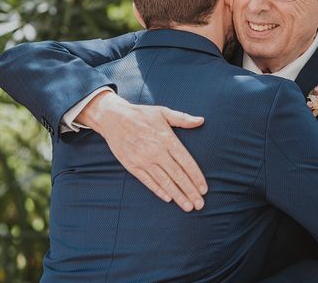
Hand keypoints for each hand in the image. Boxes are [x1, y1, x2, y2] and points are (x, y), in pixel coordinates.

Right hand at [77, 92, 207, 211]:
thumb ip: (182, 118)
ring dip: (177, 195)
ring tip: (188, 206)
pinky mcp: (132, 166)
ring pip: (164, 181)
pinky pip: (148, 181)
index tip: (204, 189)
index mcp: (166, 139)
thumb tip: (201, 121)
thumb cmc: (141, 114)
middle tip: (200, 204)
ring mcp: (143, 160)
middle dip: (190, 191)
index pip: (186, 162)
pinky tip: (168, 198)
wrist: (113, 118)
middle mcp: (156, 151)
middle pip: (177, 175)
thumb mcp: (162, 112)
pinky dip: (158, 190)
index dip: (196, 177)